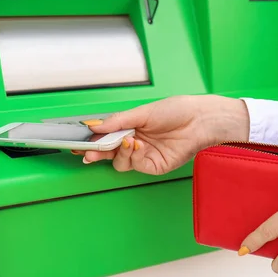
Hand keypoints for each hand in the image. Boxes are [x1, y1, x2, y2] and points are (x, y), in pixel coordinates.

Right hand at [72, 95, 248, 174]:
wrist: (200, 119)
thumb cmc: (176, 110)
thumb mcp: (143, 112)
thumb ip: (118, 121)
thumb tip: (95, 126)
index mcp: (132, 128)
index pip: (107, 137)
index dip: (92, 141)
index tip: (77, 142)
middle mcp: (136, 143)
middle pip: (109, 153)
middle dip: (96, 153)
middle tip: (86, 151)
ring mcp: (145, 156)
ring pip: (120, 162)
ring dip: (117, 153)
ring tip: (124, 141)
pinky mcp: (155, 166)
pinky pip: (135, 165)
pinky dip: (132, 156)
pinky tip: (136, 145)